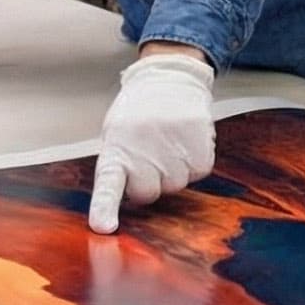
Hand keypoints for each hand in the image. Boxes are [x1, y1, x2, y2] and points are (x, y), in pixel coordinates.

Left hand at [88, 52, 215, 232]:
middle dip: (149, 183)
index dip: (105, 208)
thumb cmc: (138, 112)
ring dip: (174, 171)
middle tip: (149, 158)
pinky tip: (185, 142)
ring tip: (168, 144)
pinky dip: (194, 162)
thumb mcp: (116, 135)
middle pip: (149, 194)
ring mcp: (173, 144)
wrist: (169, 77)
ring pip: (177, 184)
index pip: (108, 184)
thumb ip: (119, 166)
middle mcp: (144, 147)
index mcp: (117, 147)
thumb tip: (125, 200)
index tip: (104, 227)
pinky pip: (199, 172)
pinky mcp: (200, 141)